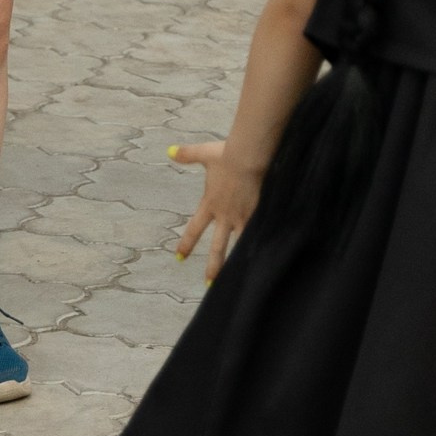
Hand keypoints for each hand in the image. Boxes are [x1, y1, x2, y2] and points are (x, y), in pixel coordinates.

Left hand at [168, 137, 261, 282]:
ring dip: (238, 262)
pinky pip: (258, 234)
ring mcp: (243, 217)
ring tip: (239, 279)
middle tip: (209, 284)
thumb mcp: (204, 154)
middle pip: (217, 247)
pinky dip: (260, 246)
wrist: (248, 157)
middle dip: (213, 266)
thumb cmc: (226, 155)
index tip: (179, 257)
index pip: (194, 229)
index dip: (186, 244)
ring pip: (239, 245)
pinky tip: (265, 260)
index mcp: (210, 204)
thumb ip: (187, 155)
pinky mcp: (259, 214)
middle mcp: (225, 215)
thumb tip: (170, 151)